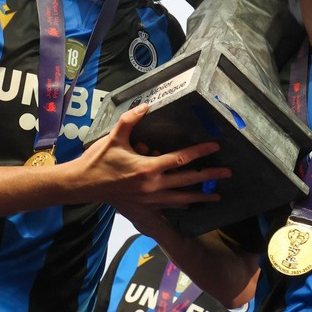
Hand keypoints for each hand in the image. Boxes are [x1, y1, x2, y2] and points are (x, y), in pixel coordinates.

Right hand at [78, 104, 230, 210]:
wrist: (84, 185)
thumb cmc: (99, 160)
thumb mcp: (114, 136)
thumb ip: (130, 119)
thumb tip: (146, 105)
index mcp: (148, 168)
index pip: (181, 159)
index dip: (200, 152)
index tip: (215, 146)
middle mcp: (153, 186)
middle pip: (188, 180)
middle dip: (210, 176)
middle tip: (228, 172)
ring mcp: (150, 199)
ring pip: (182, 198)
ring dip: (201, 196)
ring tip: (217, 196)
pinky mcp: (145, 207)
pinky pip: (169, 206)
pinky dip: (183, 205)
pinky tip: (191, 204)